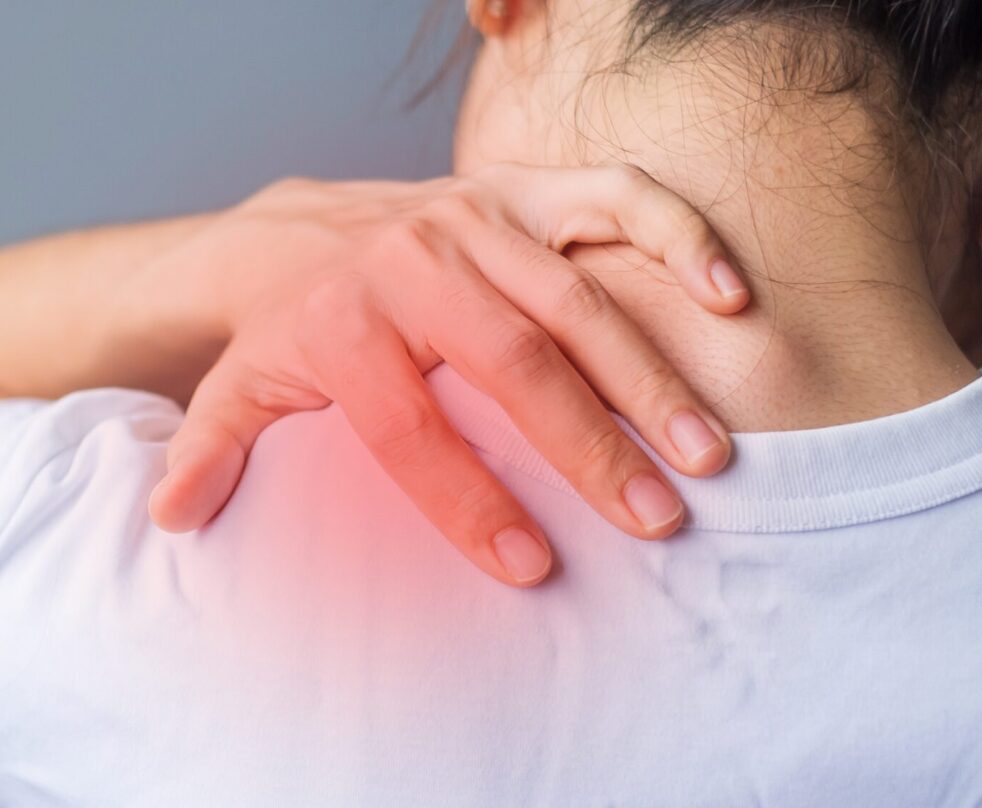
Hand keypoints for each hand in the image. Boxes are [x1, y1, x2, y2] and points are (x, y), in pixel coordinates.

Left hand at [146, 163, 749, 585]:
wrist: (307, 224)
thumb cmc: (292, 322)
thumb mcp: (241, 382)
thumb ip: (214, 448)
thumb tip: (175, 519)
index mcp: (345, 322)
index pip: (409, 425)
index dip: (467, 501)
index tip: (533, 568)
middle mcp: (417, 262)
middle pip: (514, 361)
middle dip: (591, 446)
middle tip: (659, 519)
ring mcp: (479, 217)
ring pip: (578, 296)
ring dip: (650, 375)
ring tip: (706, 452)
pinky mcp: (524, 189)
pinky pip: (615, 199)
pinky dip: (678, 239)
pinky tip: (727, 299)